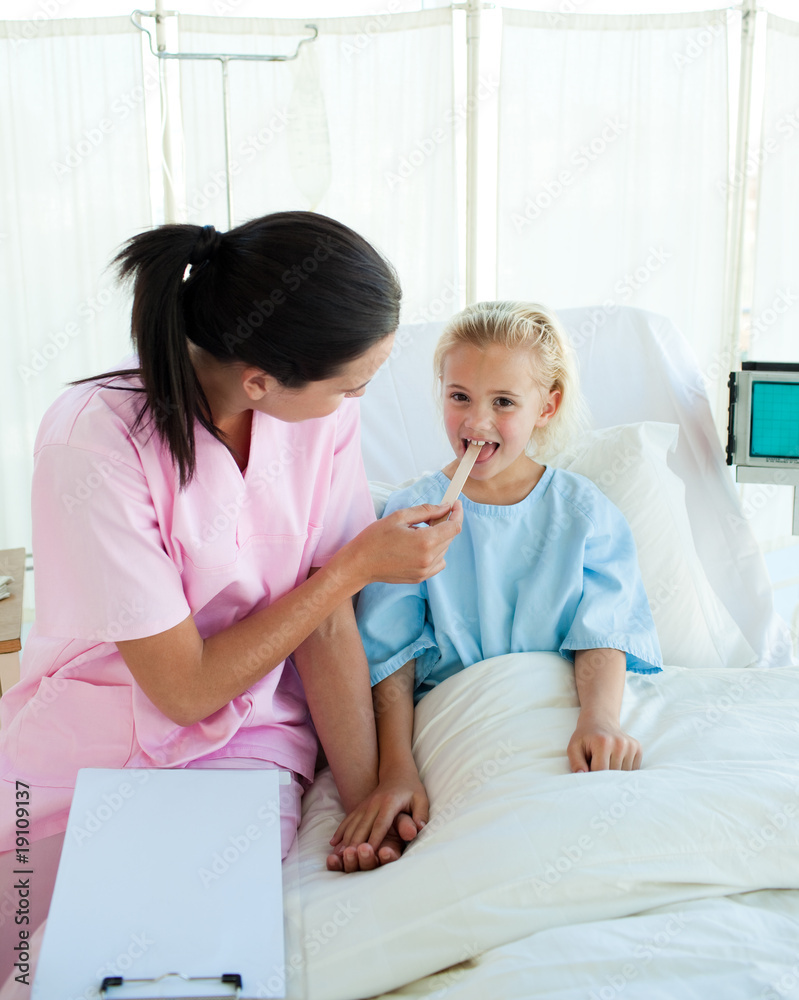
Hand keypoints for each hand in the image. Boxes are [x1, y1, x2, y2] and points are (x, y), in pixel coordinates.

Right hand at [326, 765, 428, 872]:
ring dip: (344, 839)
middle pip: (362, 826)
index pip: (380, 824)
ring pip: (352, 824)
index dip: (374, 839)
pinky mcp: (360, 807)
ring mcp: (364, 805)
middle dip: (355, 843)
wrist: (397, 772)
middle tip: (349, 859)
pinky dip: (340, 832)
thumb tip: (420, 828)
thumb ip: (421, 814)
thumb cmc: (411, 789)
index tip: (368, 853)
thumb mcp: (421, 799)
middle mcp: (373, 803)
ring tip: (337, 855)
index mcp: (389, 803)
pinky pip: (348, 820)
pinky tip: (333, 843)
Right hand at [343, 501, 463, 588]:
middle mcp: (428, 558)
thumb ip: (426, 511)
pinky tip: (419, 547)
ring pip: (444, 549)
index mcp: (425, 541)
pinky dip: (435, 552)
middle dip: (445, 523)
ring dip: (438, 538)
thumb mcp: (399, 517)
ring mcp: (425, 571)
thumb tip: (445, 507)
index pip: (454, 526)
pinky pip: (438, 562)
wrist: (359, 564)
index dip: (457, 513)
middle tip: (430, 515)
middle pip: (450, 537)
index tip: (456, 505)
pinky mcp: (420, 578)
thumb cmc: (375, 538)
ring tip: (418, 532)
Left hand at [567, 713, 641, 771]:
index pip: (601, 770)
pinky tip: (615, 760)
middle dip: (604, 774)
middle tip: (596, 763)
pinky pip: (633, 770)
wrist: (600, 720)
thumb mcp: (574, 747)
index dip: (593, 775)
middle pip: (613, 774)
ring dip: (614, 773)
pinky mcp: (638, 748)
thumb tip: (582, 775)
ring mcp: (631, 746)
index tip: (588, 771)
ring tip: (606, 761)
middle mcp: (620, 743)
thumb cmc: (585, 737)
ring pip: (624, 774)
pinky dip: (624, 770)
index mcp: (603, 742)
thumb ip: (576, 762)